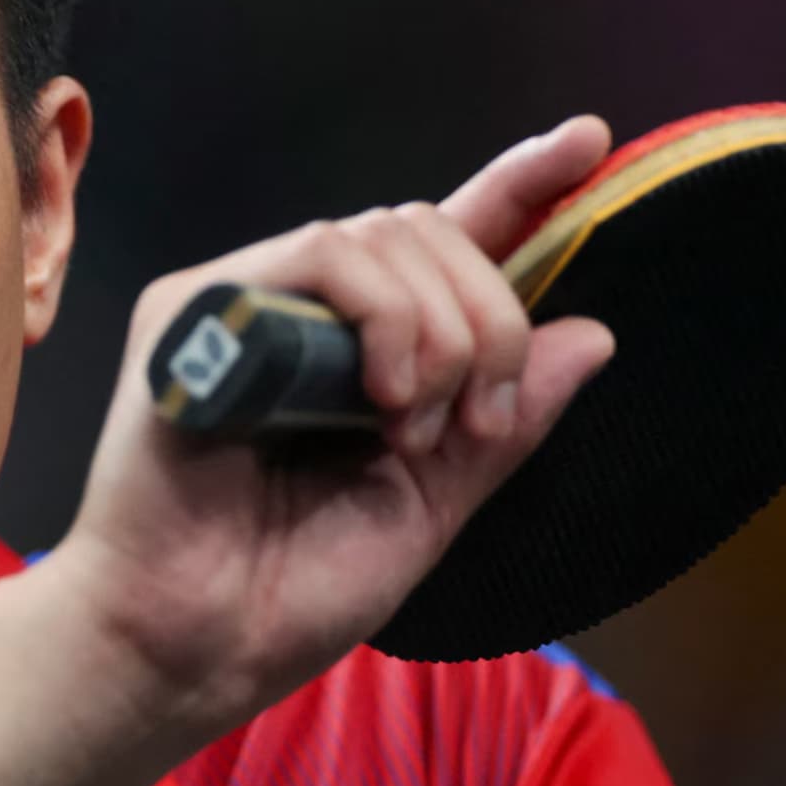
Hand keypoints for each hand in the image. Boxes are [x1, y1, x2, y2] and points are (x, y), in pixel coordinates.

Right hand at [57, 116, 618, 720]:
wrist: (195, 644)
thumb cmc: (293, 587)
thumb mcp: (433, 507)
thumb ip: (504, 423)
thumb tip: (593, 335)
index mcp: (364, 352)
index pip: (446, 243)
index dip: (517, 187)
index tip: (590, 141)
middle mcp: (305, 314)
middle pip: (426, 230)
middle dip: (487, 317)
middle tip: (473, 419)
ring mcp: (246, 304)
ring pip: (379, 234)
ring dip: (436, 329)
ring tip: (412, 430)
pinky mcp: (193, 311)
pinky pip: (315, 255)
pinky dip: (378, 313)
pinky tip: (377, 395)